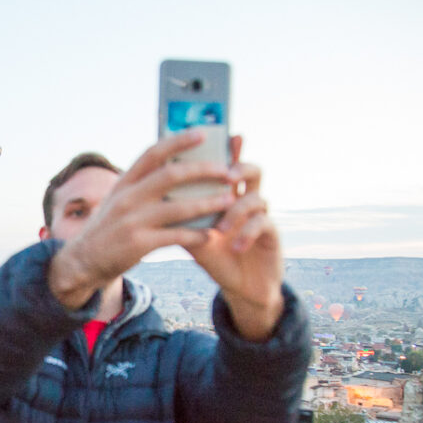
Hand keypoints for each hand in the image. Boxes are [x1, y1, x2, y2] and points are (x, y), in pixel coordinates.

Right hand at [49, 130, 236, 309]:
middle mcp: (127, 197)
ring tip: (230, 200)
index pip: (153, 153)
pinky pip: (176, 236)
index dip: (179, 141)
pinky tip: (210, 234)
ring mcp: (133, 221)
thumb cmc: (108, 228)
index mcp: (124, 182)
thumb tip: (173, 167)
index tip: (203, 133)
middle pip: (171, 176)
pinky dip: (196, 235)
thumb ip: (140, 185)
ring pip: (179, 207)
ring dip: (208, 203)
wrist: (82, 261)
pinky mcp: (138, 244)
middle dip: (203, 170)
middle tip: (228, 171)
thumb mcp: (118, 199)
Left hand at [182, 136, 283, 340]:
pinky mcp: (272, 234)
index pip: (227, 164)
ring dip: (237, 210)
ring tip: (221, 228)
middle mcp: (247, 199)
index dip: (227, 148)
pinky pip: (263, 224)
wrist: (240, 287)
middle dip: (240, 168)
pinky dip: (247, 234)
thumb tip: (150, 196)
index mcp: (226, 195)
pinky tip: (235, 247)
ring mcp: (262, 215)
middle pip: (252, 170)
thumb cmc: (214, 256)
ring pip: (258, 196)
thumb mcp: (191, 235)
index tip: (219, 135)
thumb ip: (177, 215)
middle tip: (227, 176)